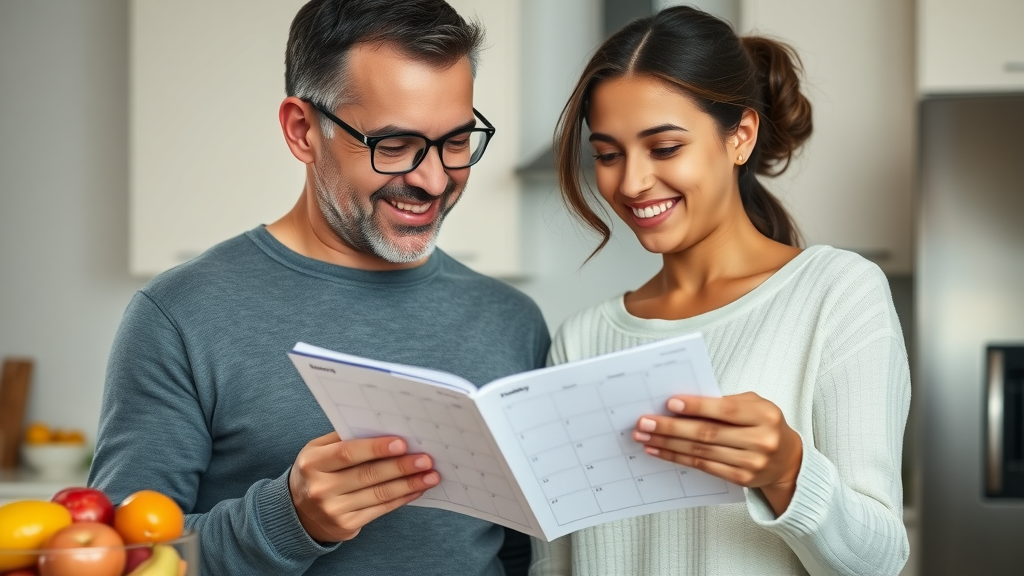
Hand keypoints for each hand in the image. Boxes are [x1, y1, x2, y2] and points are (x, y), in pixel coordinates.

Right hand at [288, 432, 439, 541]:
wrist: (297, 514)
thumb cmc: (316, 472)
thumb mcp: (319, 451)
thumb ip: (344, 438)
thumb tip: (383, 427)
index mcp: (313, 462)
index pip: (347, 453)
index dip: (375, 448)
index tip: (402, 443)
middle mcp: (321, 487)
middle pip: (367, 475)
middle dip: (400, 467)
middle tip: (425, 459)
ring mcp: (333, 509)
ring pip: (378, 494)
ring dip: (408, 484)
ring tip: (430, 475)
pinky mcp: (346, 525)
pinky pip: (380, 509)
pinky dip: (402, 498)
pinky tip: (417, 489)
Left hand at [633, 392, 802, 514]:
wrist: (788, 460)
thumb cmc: (764, 424)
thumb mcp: (755, 405)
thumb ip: (725, 403)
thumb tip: (684, 404)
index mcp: (764, 416)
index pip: (725, 410)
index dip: (697, 407)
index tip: (670, 403)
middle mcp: (760, 440)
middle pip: (708, 434)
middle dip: (671, 428)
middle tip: (645, 423)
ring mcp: (751, 462)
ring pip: (701, 452)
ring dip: (668, 444)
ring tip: (645, 437)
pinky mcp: (740, 479)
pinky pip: (702, 466)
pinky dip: (678, 457)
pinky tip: (660, 450)